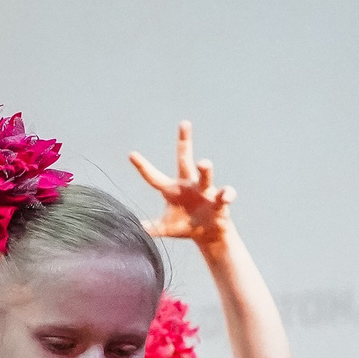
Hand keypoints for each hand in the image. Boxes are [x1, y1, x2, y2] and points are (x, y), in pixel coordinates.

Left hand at [129, 121, 233, 246]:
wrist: (208, 234)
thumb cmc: (185, 226)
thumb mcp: (166, 229)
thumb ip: (153, 228)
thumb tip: (138, 228)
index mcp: (172, 189)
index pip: (154, 177)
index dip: (143, 167)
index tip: (131, 154)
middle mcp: (188, 184)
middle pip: (184, 159)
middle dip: (184, 141)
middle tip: (184, 123)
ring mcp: (205, 191)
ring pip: (205, 175)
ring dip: (205, 169)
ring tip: (203, 163)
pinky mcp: (220, 202)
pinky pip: (225, 195)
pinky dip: (227, 195)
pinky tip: (226, 197)